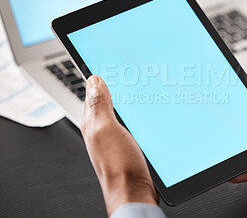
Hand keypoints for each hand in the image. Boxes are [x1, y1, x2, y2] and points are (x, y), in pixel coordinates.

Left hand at [81, 75, 157, 215]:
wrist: (135, 192)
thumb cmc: (119, 168)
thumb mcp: (106, 130)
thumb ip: (99, 105)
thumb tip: (93, 80)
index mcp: (93, 122)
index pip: (92, 92)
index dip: (99, 76)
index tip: (108, 62)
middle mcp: (103, 129)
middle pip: (107, 100)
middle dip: (115, 85)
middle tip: (126, 71)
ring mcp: (117, 136)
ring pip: (122, 110)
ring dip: (128, 99)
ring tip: (135, 84)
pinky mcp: (131, 143)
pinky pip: (132, 122)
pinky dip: (138, 113)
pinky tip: (146, 110)